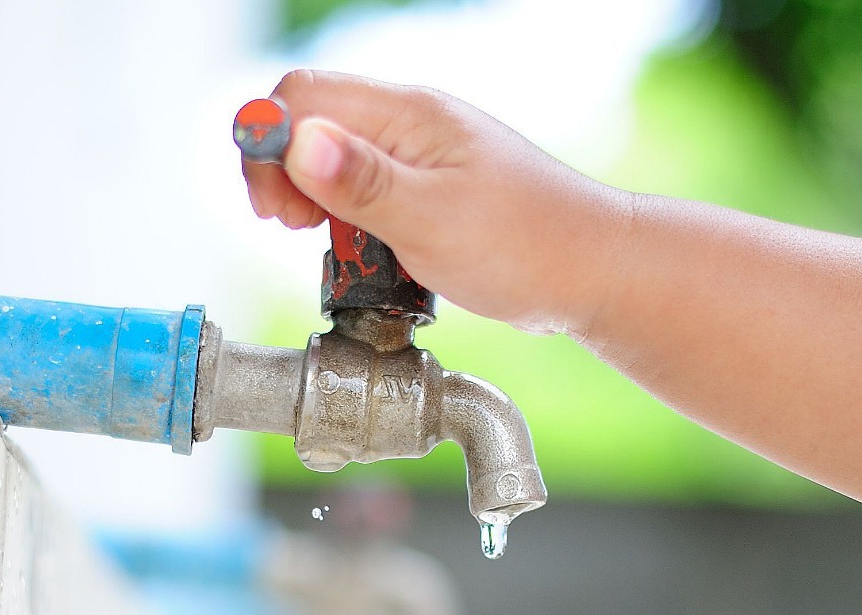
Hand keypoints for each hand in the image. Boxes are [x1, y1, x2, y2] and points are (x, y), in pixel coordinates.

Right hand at [242, 70, 628, 336]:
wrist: (592, 271)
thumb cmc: (526, 246)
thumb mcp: (432, 219)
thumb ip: (360, 182)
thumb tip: (296, 140)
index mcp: (407, 115)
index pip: (302, 96)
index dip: (269, 146)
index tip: (277, 210)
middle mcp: (409, 124)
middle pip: (309, 123)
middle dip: (284, 175)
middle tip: (296, 229)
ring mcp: (419, 156)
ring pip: (333, 161)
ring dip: (316, 202)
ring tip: (330, 245)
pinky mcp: (428, 190)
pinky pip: (365, 191)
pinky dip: (349, 221)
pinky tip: (365, 252)